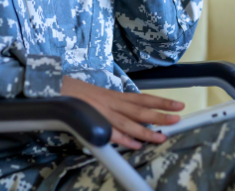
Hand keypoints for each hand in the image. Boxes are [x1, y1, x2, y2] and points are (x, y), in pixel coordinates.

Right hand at [61, 76, 182, 149]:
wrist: (57, 89)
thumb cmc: (78, 92)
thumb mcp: (101, 95)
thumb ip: (116, 104)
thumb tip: (131, 112)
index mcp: (116, 96)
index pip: (143, 98)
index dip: (161, 101)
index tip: (177, 104)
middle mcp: (113, 103)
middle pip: (141, 109)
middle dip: (160, 115)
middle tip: (177, 118)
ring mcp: (104, 113)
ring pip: (129, 122)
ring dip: (146, 131)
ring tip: (161, 136)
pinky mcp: (93, 122)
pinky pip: (110, 132)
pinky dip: (123, 139)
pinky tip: (135, 145)